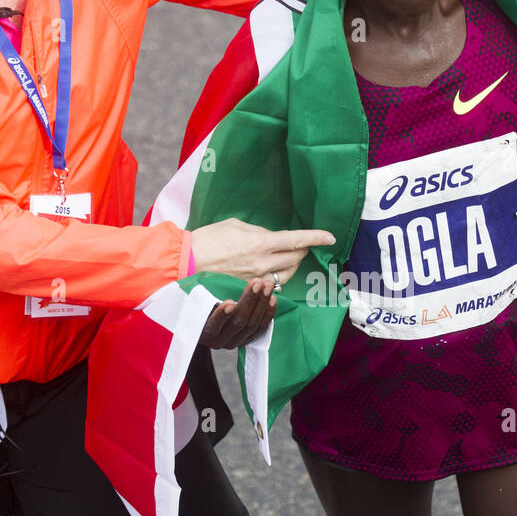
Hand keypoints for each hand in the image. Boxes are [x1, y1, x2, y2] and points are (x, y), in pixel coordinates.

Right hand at [191, 217, 335, 283]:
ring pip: (287, 275)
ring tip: (287, 257)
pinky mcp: (249, 290)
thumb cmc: (207, 239)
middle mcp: (263, 263)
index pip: (297, 240)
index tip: (330, 237)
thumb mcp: (235, 225)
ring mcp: (256, 280)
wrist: (186, 263)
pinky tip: (272, 272)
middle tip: (301, 244)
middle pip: (296, 258)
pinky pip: (272, 286)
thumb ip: (258, 231)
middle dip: (303, 249)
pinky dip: (277, 277)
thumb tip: (270, 238)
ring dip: (292, 265)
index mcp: (261, 243)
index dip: (316, 238)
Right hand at [198, 279, 275, 348]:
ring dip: (261, 304)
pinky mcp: (247, 341)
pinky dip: (268, 314)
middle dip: (249, 301)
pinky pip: (261, 329)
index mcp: (204, 333)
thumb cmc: (201, 311)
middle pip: (238, 322)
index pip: (214, 325)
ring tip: (267, 286)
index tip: (230, 302)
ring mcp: (235, 342)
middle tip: (257, 283)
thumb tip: (204, 277)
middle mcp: (220, 341)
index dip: (222, 315)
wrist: (207, 329)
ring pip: (252, 325)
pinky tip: (272, 299)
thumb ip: (204, 297)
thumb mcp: (199, 305)